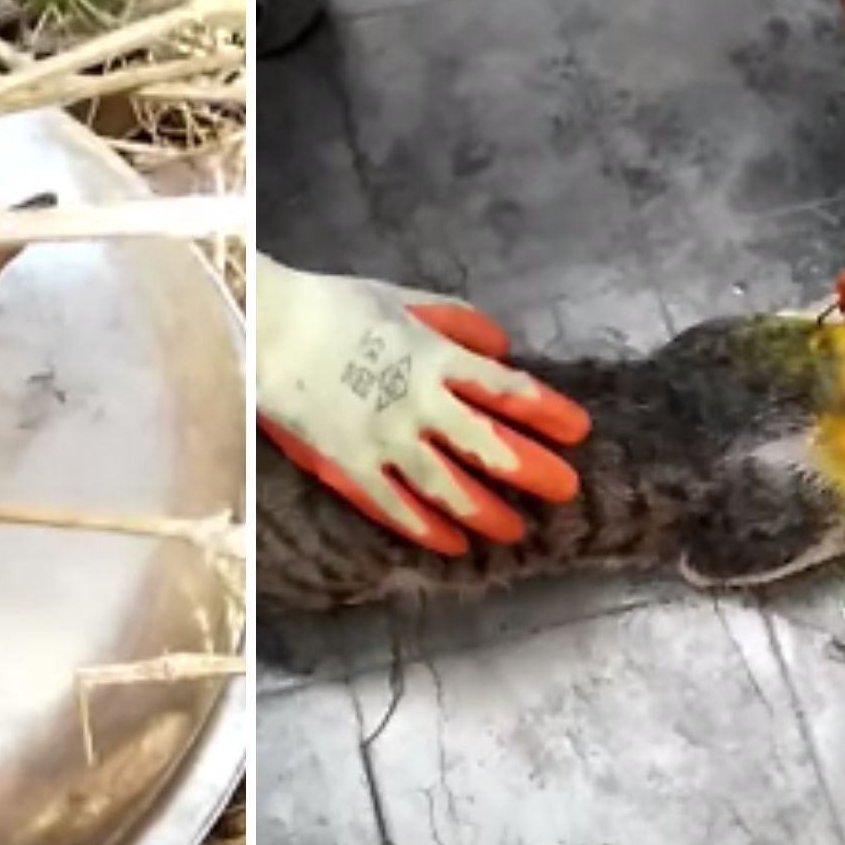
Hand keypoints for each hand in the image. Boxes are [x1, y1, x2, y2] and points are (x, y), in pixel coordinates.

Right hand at [254, 253, 590, 555]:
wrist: (266, 328)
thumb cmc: (335, 307)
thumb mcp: (404, 300)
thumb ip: (457, 323)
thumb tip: (501, 350)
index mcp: (437, 359)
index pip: (509, 391)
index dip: (548, 412)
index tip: (578, 430)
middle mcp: (420, 406)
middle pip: (490, 446)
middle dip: (533, 470)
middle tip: (565, 490)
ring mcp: (385, 443)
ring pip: (449, 488)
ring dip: (487, 511)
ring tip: (514, 530)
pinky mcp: (350, 470)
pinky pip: (395, 508)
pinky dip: (427, 528)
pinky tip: (452, 544)